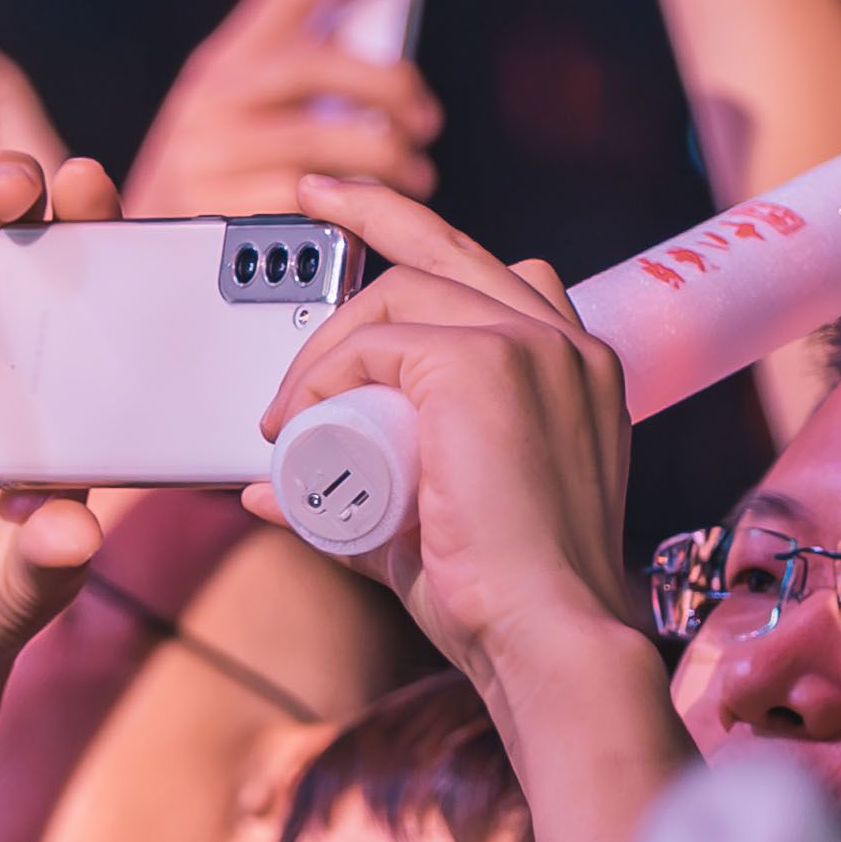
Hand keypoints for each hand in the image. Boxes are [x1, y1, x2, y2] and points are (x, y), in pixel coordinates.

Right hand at [116, 0, 438, 222]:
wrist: (141, 255)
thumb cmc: (213, 184)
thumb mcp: (237, 115)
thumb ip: (295, 81)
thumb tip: (384, 61)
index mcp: (222, 64)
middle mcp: (212, 100)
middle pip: (318, 63)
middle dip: (389, 86)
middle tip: (423, 117)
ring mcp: (213, 155)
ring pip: (328, 140)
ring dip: (388, 157)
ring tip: (410, 173)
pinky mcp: (224, 212)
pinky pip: (314, 202)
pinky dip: (356, 206)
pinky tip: (370, 213)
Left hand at [246, 176, 638, 676]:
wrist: (545, 640)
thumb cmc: (498, 602)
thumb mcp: (417, 527)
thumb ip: (351, 500)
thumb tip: (266, 488)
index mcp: (573, 371)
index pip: (496, 271)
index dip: (424, 239)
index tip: (362, 221)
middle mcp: (562, 343)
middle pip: (445, 251)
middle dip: (371, 213)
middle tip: (309, 201)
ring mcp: (529, 346)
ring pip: (400, 294)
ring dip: (326, 344)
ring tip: (286, 413)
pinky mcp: (485, 364)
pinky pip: (378, 341)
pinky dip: (324, 374)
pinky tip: (300, 424)